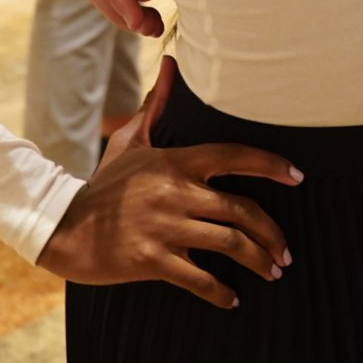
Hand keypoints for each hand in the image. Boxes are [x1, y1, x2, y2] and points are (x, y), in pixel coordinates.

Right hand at [38, 56, 299, 308]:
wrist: (64, 227)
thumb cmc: (103, 185)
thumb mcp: (129, 141)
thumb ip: (156, 105)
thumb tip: (170, 62)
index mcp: (175, 162)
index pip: (233, 157)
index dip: (270, 165)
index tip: (298, 177)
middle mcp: (175, 193)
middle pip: (240, 210)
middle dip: (271, 234)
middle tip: (286, 252)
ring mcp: (164, 228)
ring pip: (227, 244)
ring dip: (257, 261)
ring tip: (273, 273)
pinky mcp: (151, 260)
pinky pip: (197, 278)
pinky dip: (219, 292)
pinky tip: (232, 300)